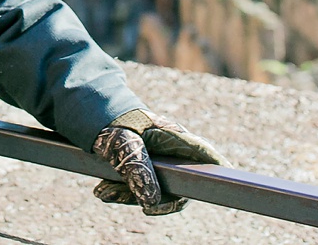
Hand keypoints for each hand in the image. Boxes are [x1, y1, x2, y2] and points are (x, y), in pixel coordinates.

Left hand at [91, 109, 226, 214]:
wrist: (90, 115)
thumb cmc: (111, 122)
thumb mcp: (123, 143)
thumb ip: (138, 168)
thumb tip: (152, 202)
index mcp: (172, 136)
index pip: (202, 153)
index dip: (216, 166)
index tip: (227, 175)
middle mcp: (170, 150)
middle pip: (178, 185)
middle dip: (153, 198)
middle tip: (122, 198)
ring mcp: (159, 161)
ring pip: (156, 191)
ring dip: (128, 196)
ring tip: (102, 191)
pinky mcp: (145, 168)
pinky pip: (140, 189)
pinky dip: (122, 193)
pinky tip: (103, 190)